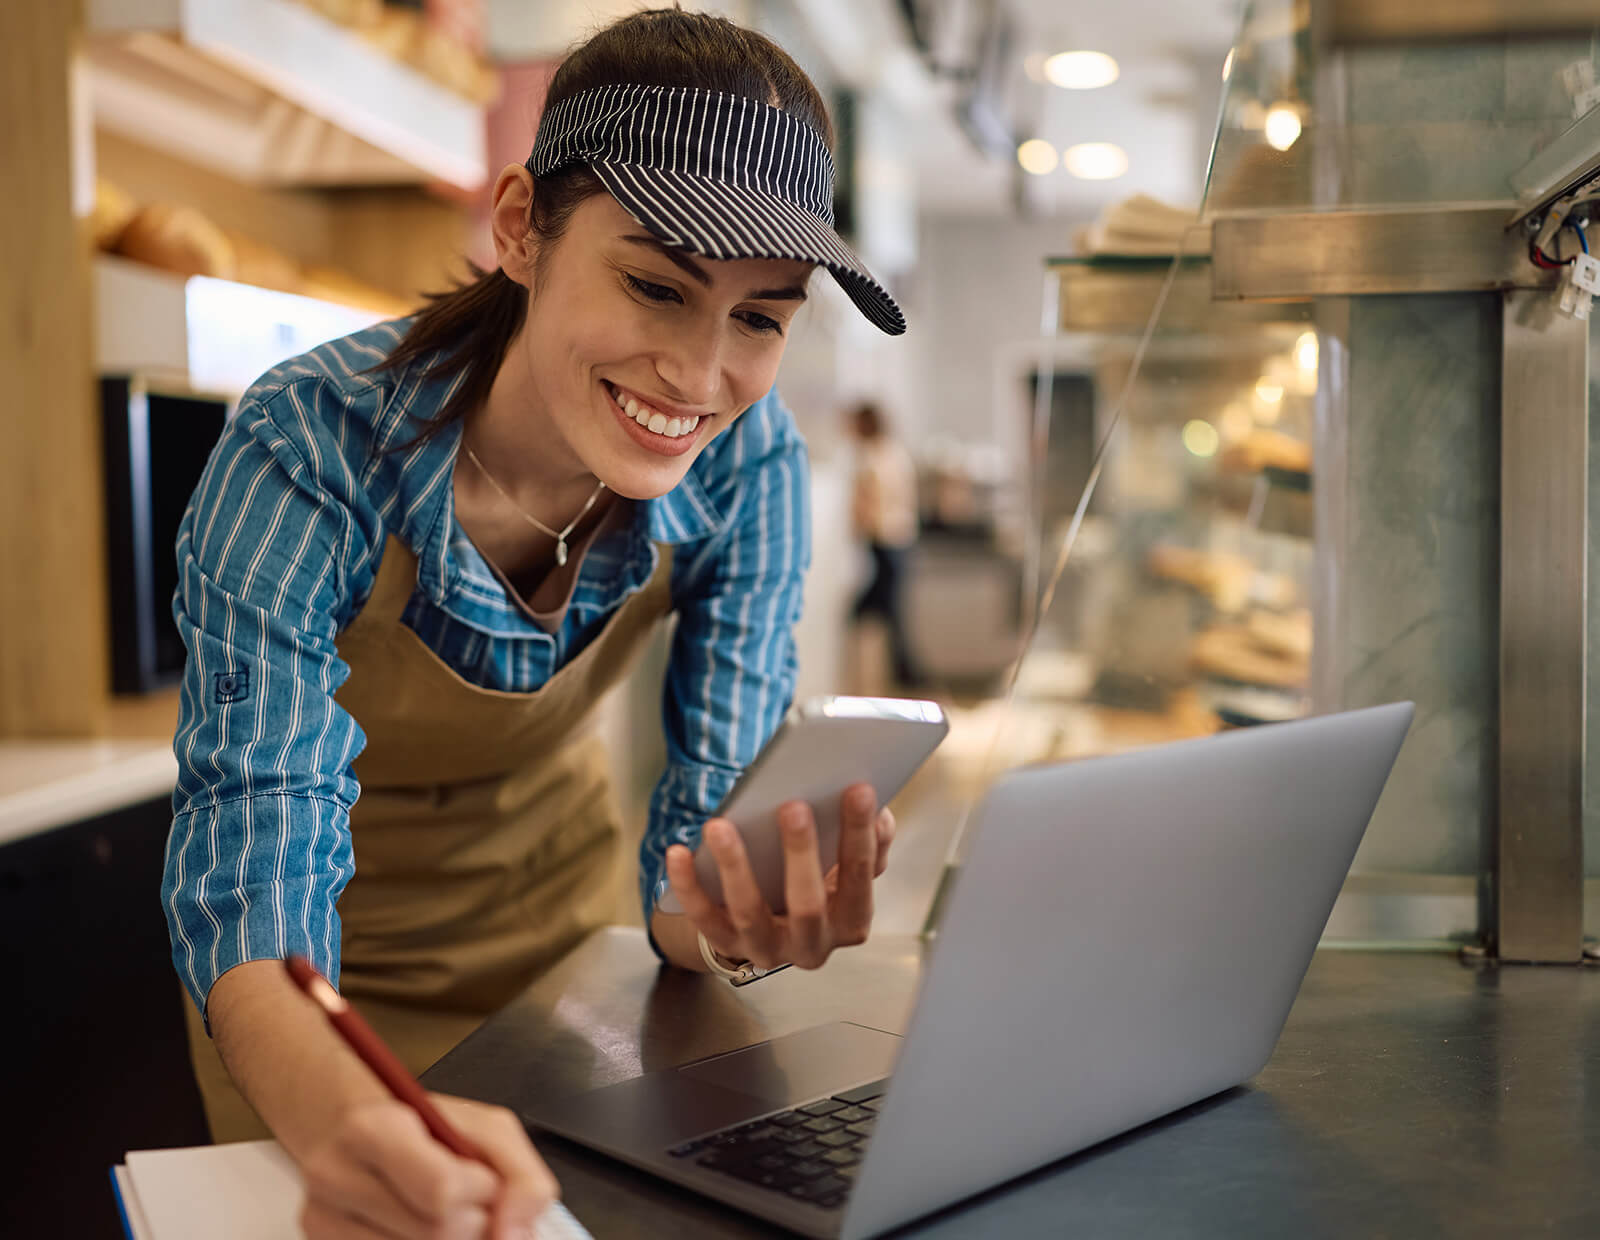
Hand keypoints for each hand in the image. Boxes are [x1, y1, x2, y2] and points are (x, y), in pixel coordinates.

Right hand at [298, 1093, 557, 1238]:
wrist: (353, 1132)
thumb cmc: (424, 1128)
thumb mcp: (486, 1127)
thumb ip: (521, 1175)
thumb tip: (516, 1233)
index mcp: (374, 1128)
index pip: (442, 1191)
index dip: (483, 1193)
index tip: (484, 1178)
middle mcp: (334, 1175)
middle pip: (433, 1234)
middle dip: (472, 1223)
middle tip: (470, 1201)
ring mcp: (321, 1220)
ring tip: (446, 1215)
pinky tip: (422, 1230)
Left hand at [665, 782, 896, 971]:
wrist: (776, 924)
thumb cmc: (817, 881)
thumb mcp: (846, 866)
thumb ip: (868, 840)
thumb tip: (877, 810)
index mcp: (852, 921)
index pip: (861, 878)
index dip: (860, 835)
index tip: (859, 789)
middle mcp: (813, 945)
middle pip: (808, 906)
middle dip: (801, 854)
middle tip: (793, 806)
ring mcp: (768, 950)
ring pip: (750, 914)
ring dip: (735, 867)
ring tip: (719, 825)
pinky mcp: (728, 947)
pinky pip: (704, 919)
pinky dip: (688, 886)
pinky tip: (677, 853)